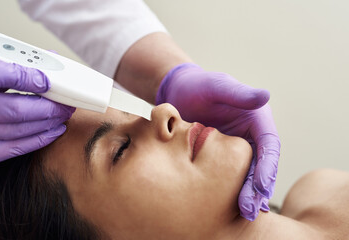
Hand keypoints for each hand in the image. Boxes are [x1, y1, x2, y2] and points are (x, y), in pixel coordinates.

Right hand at [0, 58, 74, 164]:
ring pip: (18, 130)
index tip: (47, 80)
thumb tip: (50, 57)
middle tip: (66, 103)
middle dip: (49, 107)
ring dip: (48, 123)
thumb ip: (14, 65)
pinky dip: (39, 139)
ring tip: (63, 115)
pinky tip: (55, 130)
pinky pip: (13, 149)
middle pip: (15, 109)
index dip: (25, 78)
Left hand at [156, 63, 279, 220]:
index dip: (268, 167)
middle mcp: (251, 134)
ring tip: (243, 212)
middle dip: (258, 187)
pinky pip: (231, 174)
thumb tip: (265, 95)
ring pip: (248, 173)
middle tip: (249, 209)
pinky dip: (233, 189)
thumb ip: (239, 93)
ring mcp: (237, 146)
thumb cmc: (197, 86)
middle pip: (261, 164)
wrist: (177, 92)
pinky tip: (229, 206)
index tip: (262, 186)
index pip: (269, 144)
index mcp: (256, 118)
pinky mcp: (222, 155)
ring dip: (248, 193)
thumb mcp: (217, 86)